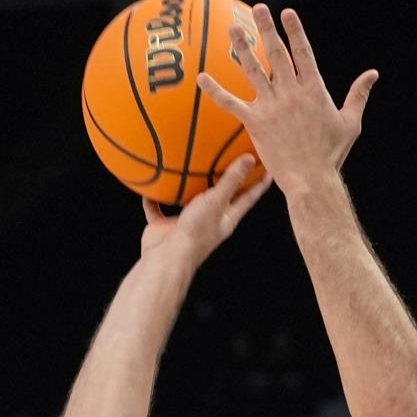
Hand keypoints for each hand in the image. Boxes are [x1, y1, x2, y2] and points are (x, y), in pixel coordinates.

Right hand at [139, 154, 272, 267]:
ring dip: (188, 187)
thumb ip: (231, 180)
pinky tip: (148, 185)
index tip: (269, 168)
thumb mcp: (216, 201)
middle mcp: (208, 221)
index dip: (259, 184)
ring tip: (189, 166)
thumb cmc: (196, 232)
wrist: (167, 258)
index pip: (248, 197)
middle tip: (232, 160)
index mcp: (226, 218)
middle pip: (221, 197)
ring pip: (189, 201)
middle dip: (227, 182)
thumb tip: (250, 158)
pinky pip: (157, 209)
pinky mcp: (165, 226)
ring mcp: (187, 224)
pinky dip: (153, 199)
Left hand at [196, 4, 378, 195]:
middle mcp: (291, 92)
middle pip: (276, 53)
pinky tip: (201, 78)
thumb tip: (372, 74)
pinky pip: (231, 103)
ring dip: (242, 48)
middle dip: (267, 28)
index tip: (286, 13)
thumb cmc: (331, 155)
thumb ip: (358, 95)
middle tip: (258, 9)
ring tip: (232, 29)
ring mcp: (272, 106)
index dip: (294, 31)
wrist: (311, 180)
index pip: (302, 52)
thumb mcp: (350, 123)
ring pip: (253, 70)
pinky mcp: (255, 122)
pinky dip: (215, 90)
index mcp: (314, 89)